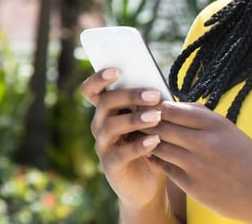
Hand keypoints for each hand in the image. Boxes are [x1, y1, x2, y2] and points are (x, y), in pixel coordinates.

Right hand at [81, 68, 166, 210]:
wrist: (151, 182)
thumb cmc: (152, 142)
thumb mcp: (152, 119)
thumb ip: (150, 103)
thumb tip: (159, 86)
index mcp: (108, 110)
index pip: (93, 90)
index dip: (98, 78)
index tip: (116, 69)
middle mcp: (100, 125)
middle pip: (105, 103)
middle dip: (130, 96)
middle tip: (154, 95)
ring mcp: (103, 146)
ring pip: (111, 126)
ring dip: (135, 119)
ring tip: (156, 117)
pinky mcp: (110, 166)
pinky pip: (120, 154)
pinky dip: (138, 146)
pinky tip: (155, 140)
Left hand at [146, 102, 251, 222]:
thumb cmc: (249, 159)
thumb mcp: (231, 131)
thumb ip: (205, 118)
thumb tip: (178, 106)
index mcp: (216, 124)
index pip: (175, 109)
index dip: (157, 107)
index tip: (149, 106)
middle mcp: (204, 142)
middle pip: (162, 126)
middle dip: (147, 122)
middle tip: (136, 120)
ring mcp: (196, 164)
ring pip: (159, 146)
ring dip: (148, 141)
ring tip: (139, 136)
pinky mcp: (191, 184)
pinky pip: (164, 167)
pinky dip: (156, 158)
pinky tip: (152, 154)